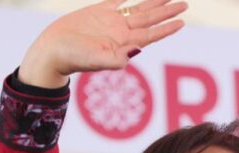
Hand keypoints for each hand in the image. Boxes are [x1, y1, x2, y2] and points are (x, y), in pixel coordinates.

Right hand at [19, 0, 187, 87]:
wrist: (53, 50)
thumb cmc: (73, 58)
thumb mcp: (96, 60)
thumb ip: (116, 58)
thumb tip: (137, 50)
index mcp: (124, 45)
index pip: (151, 35)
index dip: (166, 28)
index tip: (181, 21)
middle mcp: (121, 33)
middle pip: (150, 20)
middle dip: (167, 12)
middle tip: (184, 4)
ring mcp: (111, 21)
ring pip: (138, 9)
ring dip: (154, 2)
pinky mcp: (99, 11)